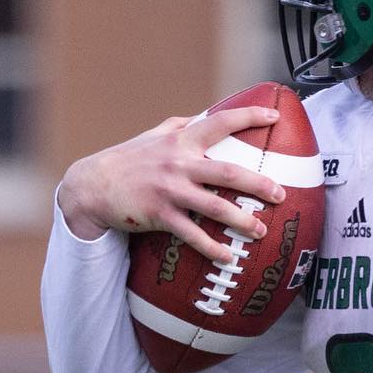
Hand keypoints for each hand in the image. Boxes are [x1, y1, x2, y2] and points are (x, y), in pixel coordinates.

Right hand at [57, 104, 287, 261]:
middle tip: (280, 194)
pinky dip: (211, 247)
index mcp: (181, 140)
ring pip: (214, 207)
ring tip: (261, 230)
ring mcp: (170, 190)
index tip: (275, 116)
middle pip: (228, 173)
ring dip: (241, 220)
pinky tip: (228, 257)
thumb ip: (180, 126)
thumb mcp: (153, 136)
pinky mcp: (159, 215)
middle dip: (258, 183)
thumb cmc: (129, 159)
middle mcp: (178, 162)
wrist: (92, 185)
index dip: (249, 116)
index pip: (220, 122)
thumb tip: (203, 115)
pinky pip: (192, 234)